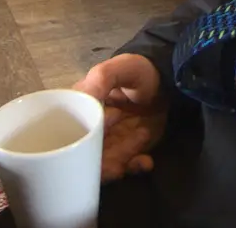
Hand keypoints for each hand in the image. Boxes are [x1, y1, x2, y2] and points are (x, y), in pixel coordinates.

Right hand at [74, 54, 166, 180]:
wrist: (166, 84)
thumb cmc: (138, 72)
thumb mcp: (122, 67)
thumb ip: (102, 78)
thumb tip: (85, 95)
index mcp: (79, 109)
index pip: (69, 130)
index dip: (82, 136)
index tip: (108, 124)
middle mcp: (88, 129)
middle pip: (84, 153)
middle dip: (102, 156)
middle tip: (125, 146)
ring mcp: (106, 143)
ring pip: (103, 163)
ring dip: (121, 159)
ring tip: (141, 143)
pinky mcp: (124, 152)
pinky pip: (124, 167)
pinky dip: (134, 167)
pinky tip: (145, 162)